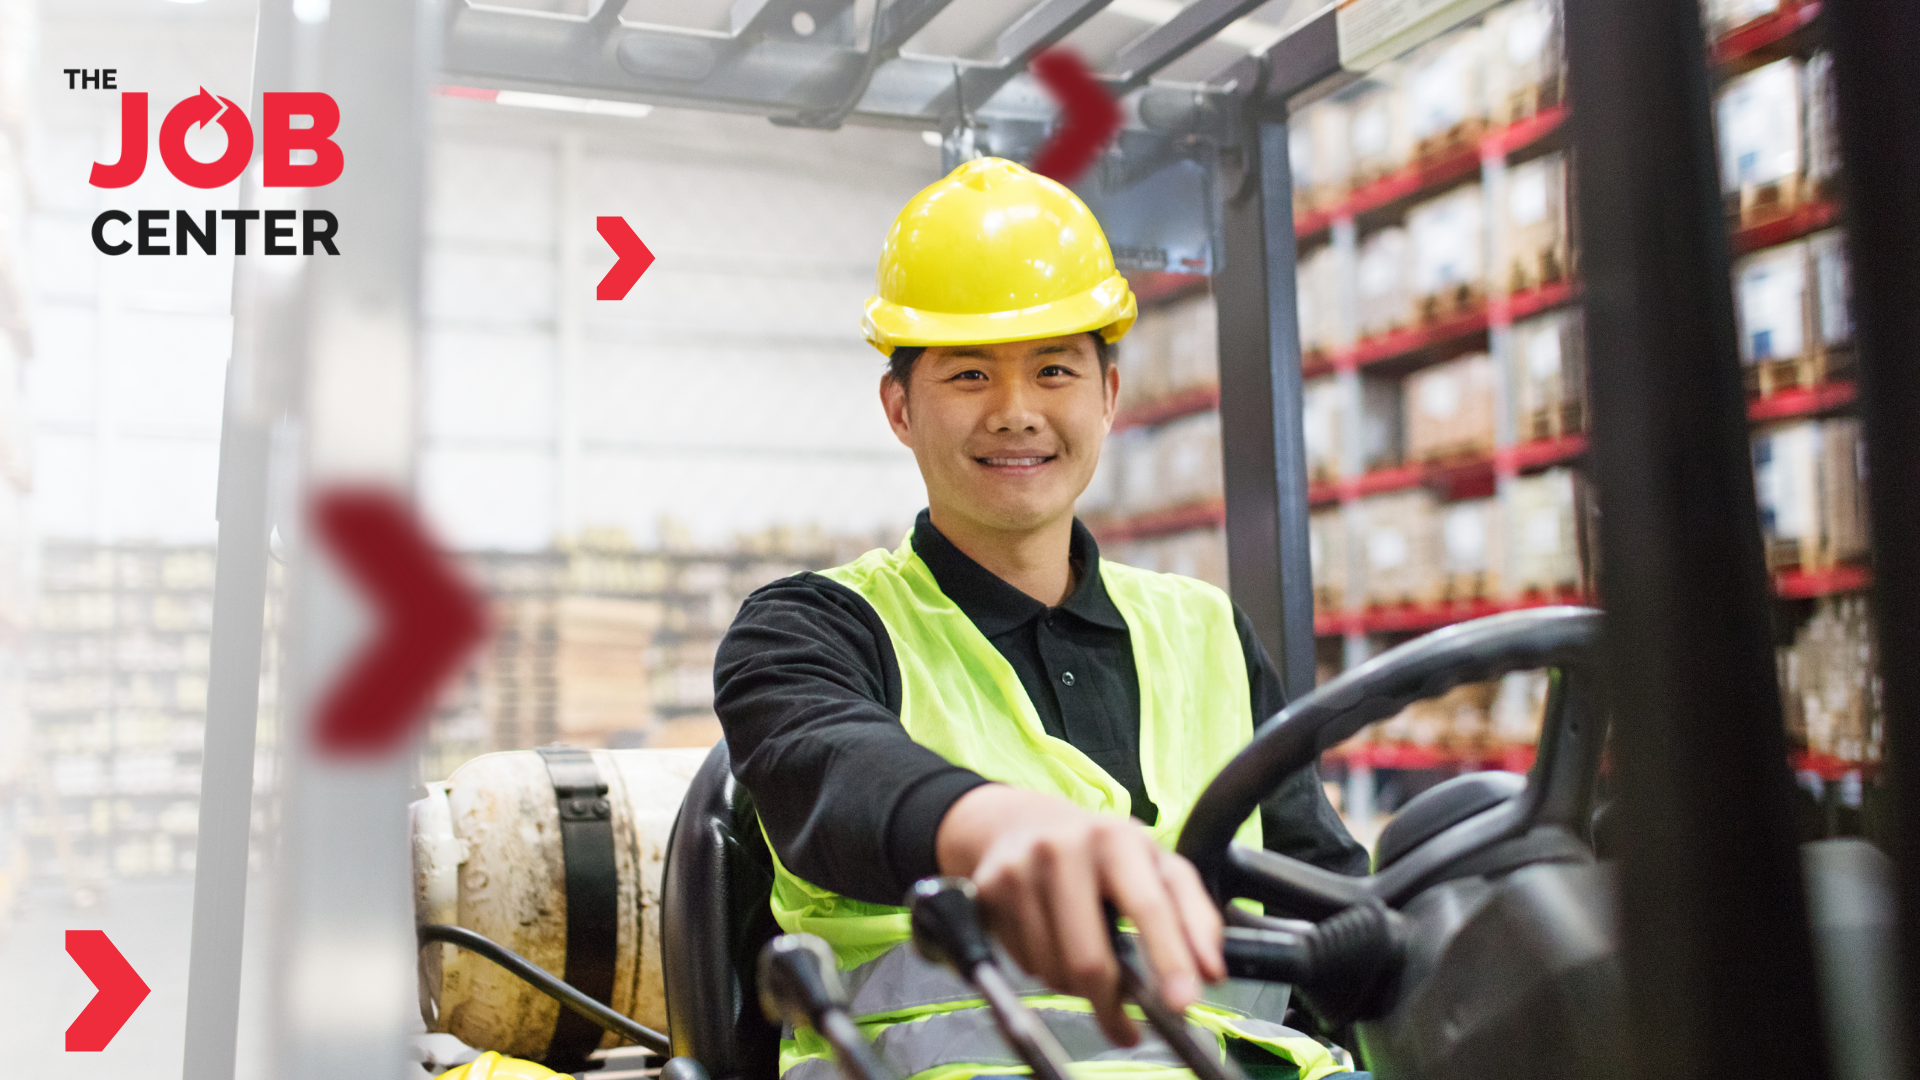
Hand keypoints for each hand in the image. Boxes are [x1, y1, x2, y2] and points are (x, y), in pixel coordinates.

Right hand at [934, 784, 1224, 1045]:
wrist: (1019, 823)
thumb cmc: (1102, 853)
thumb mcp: (1155, 867)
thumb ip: (1194, 915)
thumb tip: (1213, 972)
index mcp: (1118, 839)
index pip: (1149, 906)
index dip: (1169, 958)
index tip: (1182, 1004)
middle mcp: (1065, 848)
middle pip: (1089, 959)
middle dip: (1111, 1005)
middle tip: (1126, 1028)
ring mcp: (1020, 868)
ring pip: (1054, 970)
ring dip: (1076, 987)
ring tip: (1086, 959)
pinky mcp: (988, 889)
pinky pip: (1023, 963)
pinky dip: (1044, 969)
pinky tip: (1052, 942)